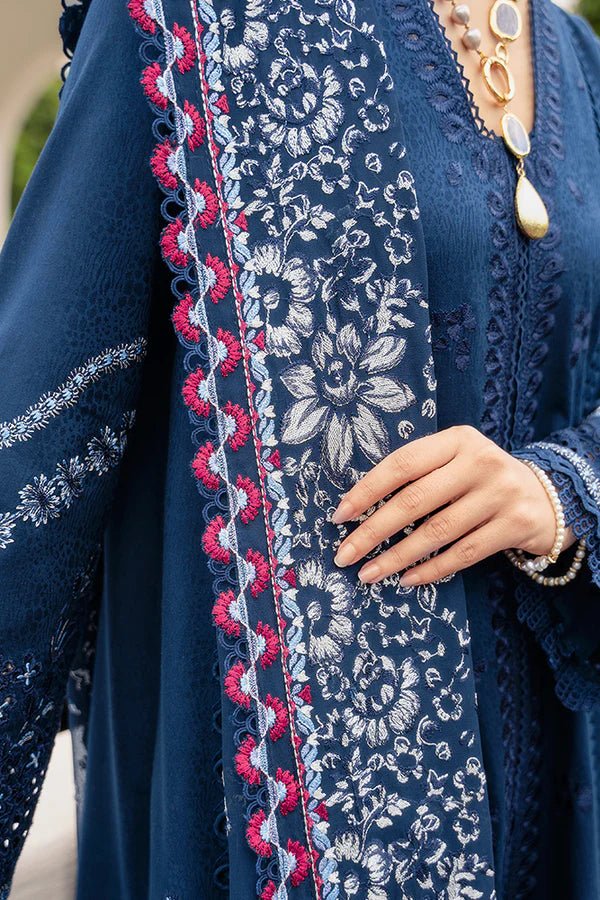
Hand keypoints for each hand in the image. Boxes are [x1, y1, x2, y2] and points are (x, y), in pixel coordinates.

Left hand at [331, 424, 575, 585]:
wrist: (548, 496)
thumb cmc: (482, 480)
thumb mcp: (456, 460)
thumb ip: (419, 473)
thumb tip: (357, 508)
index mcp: (457, 439)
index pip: (402, 464)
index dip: (367, 490)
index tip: (339, 516)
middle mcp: (480, 462)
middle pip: (414, 500)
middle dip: (372, 531)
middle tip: (344, 555)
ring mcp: (500, 493)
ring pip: (436, 532)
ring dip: (396, 557)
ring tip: (368, 574)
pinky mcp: (515, 525)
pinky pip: (463, 554)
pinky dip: (430, 569)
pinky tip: (406, 579)